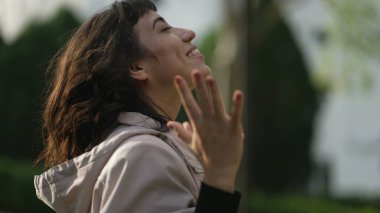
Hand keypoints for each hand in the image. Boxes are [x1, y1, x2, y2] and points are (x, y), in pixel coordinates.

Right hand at [169, 70, 244, 191]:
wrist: (219, 172)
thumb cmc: (205, 158)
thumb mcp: (190, 144)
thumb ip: (181, 132)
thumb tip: (171, 123)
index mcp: (198, 124)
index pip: (189, 104)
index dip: (183, 90)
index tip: (177, 78)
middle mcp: (208, 122)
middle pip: (202, 100)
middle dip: (198, 86)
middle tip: (195, 71)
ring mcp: (221, 125)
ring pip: (217, 104)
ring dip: (213, 91)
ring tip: (210, 77)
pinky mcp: (234, 130)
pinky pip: (236, 115)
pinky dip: (237, 104)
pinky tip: (238, 93)